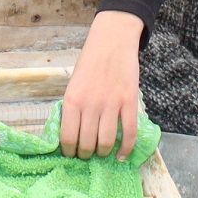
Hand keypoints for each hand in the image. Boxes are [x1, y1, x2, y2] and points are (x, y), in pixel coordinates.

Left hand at [60, 11, 142, 160]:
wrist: (112, 41)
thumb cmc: (90, 62)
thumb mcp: (73, 84)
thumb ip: (72, 108)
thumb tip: (71, 134)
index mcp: (72, 100)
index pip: (68, 138)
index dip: (69, 151)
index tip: (72, 154)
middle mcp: (90, 105)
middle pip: (87, 144)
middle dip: (86, 154)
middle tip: (87, 154)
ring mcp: (111, 104)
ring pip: (106, 142)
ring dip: (103, 153)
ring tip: (102, 153)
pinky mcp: (129, 102)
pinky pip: (129, 133)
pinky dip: (126, 149)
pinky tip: (122, 156)